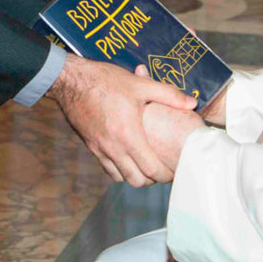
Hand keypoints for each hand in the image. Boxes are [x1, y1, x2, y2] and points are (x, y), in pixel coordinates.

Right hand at [48, 54, 195, 186]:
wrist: (71, 81)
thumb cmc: (106, 81)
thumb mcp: (139, 84)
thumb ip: (168, 94)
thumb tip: (191, 103)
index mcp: (128, 135)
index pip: (151, 170)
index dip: (166, 174)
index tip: (174, 169)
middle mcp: (113, 148)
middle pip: (136, 180)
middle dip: (152, 179)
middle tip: (162, 169)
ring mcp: (99, 149)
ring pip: (120, 177)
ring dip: (135, 176)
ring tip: (146, 164)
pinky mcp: (90, 146)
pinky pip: (107, 168)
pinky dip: (119, 169)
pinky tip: (127, 156)